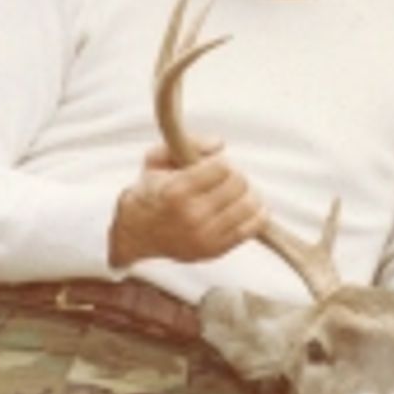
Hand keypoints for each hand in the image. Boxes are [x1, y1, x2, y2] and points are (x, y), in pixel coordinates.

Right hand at [108, 138, 266, 266]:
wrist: (138, 233)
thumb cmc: (152, 191)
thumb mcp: (157, 159)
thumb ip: (188, 143)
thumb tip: (219, 144)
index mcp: (176, 191)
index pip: (222, 167)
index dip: (221, 162)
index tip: (213, 165)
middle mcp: (192, 216)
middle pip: (239, 184)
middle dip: (235, 175)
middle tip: (224, 179)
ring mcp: (205, 236)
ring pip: (249, 205)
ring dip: (248, 193)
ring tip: (235, 192)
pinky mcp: (216, 250)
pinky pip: (252, 227)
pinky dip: (256, 213)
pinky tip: (244, 207)